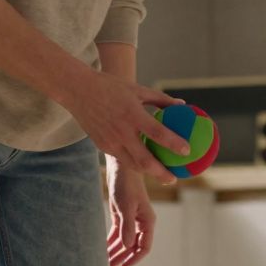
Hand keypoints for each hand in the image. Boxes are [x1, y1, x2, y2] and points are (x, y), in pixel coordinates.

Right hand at [64, 71, 188, 184]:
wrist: (78, 91)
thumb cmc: (111, 86)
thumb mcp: (137, 89)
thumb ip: (160, 99)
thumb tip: (182, 105)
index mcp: (133, 115)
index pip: (158, 133)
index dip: (174, 143)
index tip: (187, 151)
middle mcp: (122, 131)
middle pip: (145, 160)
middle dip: (161, 173)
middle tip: (174, 179)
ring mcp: (110, 141)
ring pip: (132, 164)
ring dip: (148, 172)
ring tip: (162, 176)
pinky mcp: (102, 146)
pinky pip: (122, 158)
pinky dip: (134, 162)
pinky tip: (144, 164)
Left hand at [106, 158, 154, 265]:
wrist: (121, 167)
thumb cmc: (126, 185)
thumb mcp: (125, 207)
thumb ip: (127, 227)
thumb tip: (128, 246)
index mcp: (147, 222)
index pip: (144, 247)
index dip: (135, 258)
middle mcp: (141, 223)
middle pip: (133, 246)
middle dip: (122, 256)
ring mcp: (132, 219)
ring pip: (125, 240)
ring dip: (116, 250)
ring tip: (104, 261)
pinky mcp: (122, 215)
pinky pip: (118, 233)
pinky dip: (111, 241)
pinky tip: (103, 248)